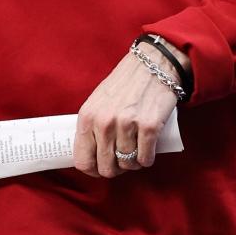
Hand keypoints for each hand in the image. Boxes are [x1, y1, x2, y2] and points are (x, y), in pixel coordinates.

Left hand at [74, 47, 181, 177]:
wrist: (153, 64)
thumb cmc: (125, 84)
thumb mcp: (98, 101)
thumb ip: (92, 126)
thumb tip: (91, 156)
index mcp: (87, 117)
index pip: (83, 161)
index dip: (93, 170)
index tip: (101, 168)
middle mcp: (104, 122)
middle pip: (106, 168)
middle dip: (116, 169)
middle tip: (123, 159)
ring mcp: (127, 125)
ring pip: (127, 164)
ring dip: (133, 162)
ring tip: (136, 150)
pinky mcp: (149, 126)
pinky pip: (146, 159)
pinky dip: (147, 159)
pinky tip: (148, 151)